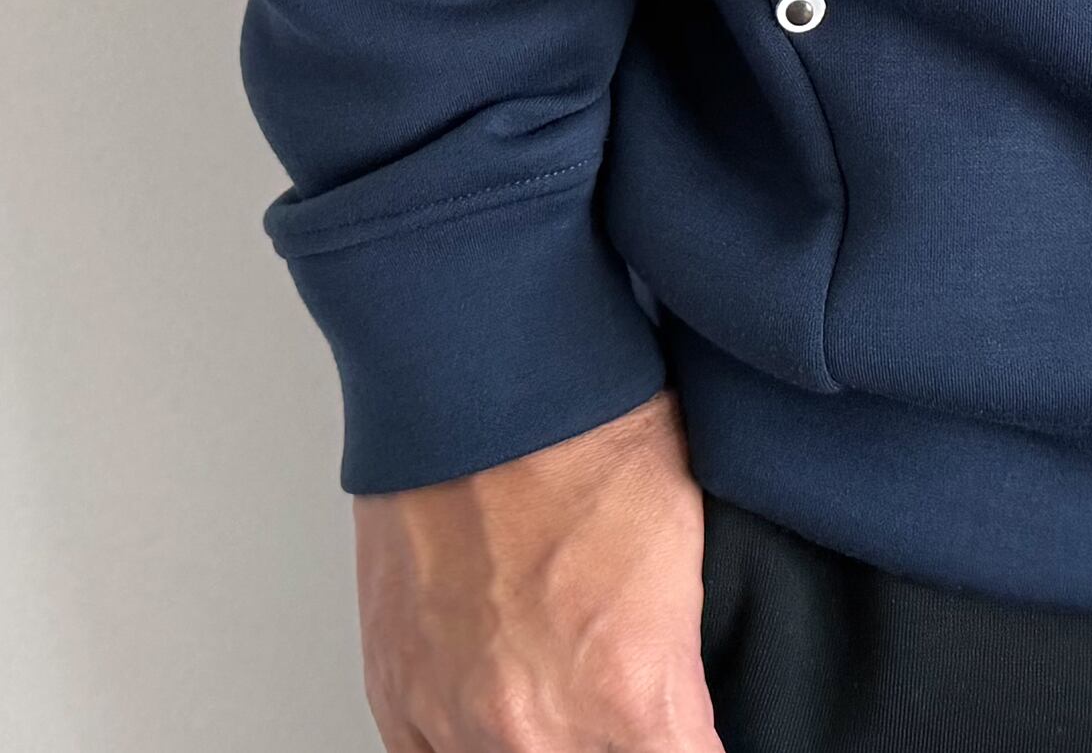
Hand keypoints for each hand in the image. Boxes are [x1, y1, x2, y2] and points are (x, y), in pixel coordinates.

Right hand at [354, 390, 724, 751]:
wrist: (479, 375)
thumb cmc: (589, 434)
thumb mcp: (688, 549)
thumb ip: (686, 663)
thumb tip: (689, 708)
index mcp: (631, 698)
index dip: (695, 749)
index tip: (691, 729)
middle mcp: (536, 734)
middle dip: (624, 742)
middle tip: (634, 711)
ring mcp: (455, 723)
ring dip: (550, 743)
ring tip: (567, 694)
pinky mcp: (397, 699)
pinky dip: (473, 745)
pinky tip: (505, 715)